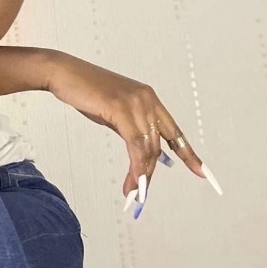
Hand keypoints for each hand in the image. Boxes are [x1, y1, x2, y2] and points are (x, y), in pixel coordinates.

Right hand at [47, 51, 206, 204]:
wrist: (63, 72)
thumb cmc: (84, 90)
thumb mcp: (114, 111)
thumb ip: (130, 127)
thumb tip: (140, 151)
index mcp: (149, 98)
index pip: (174, 131)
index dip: (189, 154)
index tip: (202, 173)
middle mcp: (147, 99)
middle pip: (158, 145)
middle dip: (150, 173)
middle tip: (141, 194)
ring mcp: (135, 102)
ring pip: (147, 148)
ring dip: (141, 175)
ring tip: (133, 193)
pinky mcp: (120, 108)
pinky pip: (134, 144)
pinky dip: (135, 165)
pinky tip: (133, 180)